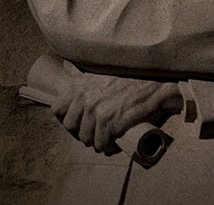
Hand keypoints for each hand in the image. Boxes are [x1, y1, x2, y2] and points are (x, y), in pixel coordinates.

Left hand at [52, 73, 182, 153]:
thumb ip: (82, 72)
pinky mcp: (110, 122)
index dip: (67, 118)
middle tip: (96, 133)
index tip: (78, 122)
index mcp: (80, 84)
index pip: (57, 109)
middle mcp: (85, 96)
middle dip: (82, 132)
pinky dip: (108, 147)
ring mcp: (97, 110)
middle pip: (70, 127)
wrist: (156, 89)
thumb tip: (66, 66)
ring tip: (108, 139)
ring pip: (86, 138)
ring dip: (96, 142)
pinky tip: (115, 143)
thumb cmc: (131, 81)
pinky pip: (101, 143)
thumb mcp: (102, 71)